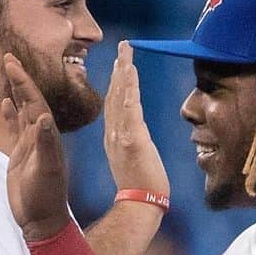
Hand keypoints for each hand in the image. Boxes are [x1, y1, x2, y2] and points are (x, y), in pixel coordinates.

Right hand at [2, 53, 68, 241]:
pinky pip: (14, 128)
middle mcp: (40, 136)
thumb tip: (44, 118)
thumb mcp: (46, 170)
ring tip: (8, 72)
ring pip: (22, 111)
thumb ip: (45, 144)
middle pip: (30, 101)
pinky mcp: (20, 155)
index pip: (35, 103)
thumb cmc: (45, 197)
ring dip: (16, 92)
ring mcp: (30, 145)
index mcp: (47, 137)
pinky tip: (5, 102)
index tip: (13, 63)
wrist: (41, 219)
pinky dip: (10, 114)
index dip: (25, 83)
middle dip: (20, 80)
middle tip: (8, 57)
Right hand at [103, 42, 168, 196]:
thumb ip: (134, 147)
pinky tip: (130, 73)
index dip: (116, 83)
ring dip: (123, 73)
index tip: (120, 65)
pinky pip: (129, 109)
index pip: (114, 105)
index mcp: (114, 139)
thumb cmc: (141, 190)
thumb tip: (139, 141)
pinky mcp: (132, 140)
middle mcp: (114, 134)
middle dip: (118, 70)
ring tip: (126, 52)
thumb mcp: (135, 163)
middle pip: (114, 95)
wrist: (139, 206)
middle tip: (123, 48)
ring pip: (120, 97)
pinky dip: (128, 90)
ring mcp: (122, 136)